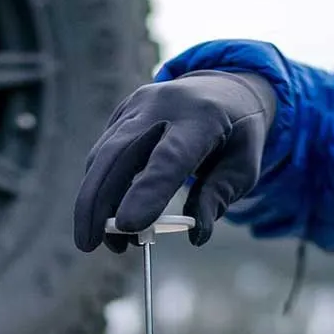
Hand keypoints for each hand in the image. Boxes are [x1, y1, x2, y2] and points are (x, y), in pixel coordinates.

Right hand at [73, 70, 275, 252]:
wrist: (225, 89)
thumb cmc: (237, 136)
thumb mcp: (244, 168)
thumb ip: (218, 197)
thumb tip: (196, 236)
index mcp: (202, 118)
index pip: (168, 158)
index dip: (146, 191)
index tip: (128, 226)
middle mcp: (163, 105)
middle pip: (120, 154)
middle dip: (98, 202)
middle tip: (89, 244)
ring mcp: (138, 106)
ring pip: (103, 154)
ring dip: (94, 201)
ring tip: (101, 241)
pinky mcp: (122, 114)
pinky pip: (103, 154)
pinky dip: (99, 188)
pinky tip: (105, 218)